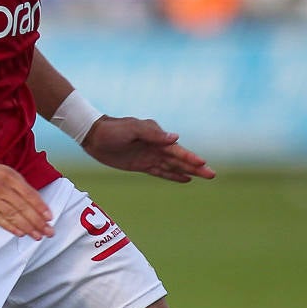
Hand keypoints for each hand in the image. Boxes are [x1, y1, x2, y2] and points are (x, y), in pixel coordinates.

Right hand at [0, 156, 53, 238]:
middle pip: (23, 207)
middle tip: (48, 231)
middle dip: (38, 221)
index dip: (41, 207)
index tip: (50, 218)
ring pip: (12, 215)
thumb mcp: (4, 173)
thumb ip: (18, 186)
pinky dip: (10, 227)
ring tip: (37, 236)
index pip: (30, 194)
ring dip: (27, 227)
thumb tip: (36, 203)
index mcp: (10, 177)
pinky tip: (20, 233)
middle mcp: (1, 187)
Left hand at [82, 116, 215, 182]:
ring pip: (173, 167)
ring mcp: (150, 156)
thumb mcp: (132, 128)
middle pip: (179, 160)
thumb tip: (175, 138)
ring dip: (188, 172)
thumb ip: (153, 134)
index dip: (190, 158)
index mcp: (156, 137)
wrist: (94, 136)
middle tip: (212, 174)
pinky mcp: (142, 165)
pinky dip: (173, 176)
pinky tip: (185, 179)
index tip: (203, 164)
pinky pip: (161, 172)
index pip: (176, 150)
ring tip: (204, 176)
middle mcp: (156, 147)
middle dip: (195, 167)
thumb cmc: (113, 129)